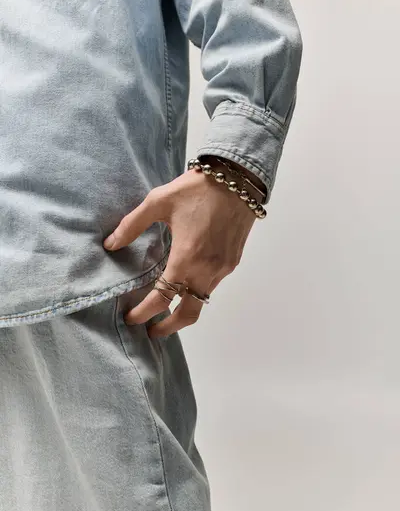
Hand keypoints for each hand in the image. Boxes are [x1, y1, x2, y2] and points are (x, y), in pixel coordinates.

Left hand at [103, 166, 256, 337]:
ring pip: (202, 301)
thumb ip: (132, 225)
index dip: (143, 313)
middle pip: (187, 314)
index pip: (161, 298)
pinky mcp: (232, 262)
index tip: (131, 318)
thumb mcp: (158, 202)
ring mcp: (222, 269)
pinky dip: (197, 291)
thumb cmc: (197, 188)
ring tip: (166, 307)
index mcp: (185, 258)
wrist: (239, 179)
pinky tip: (187, 282)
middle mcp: (206, 270)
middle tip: (151, 331)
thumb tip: (110, 244)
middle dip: (168, 327)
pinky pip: (212, 285)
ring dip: (183, 308)